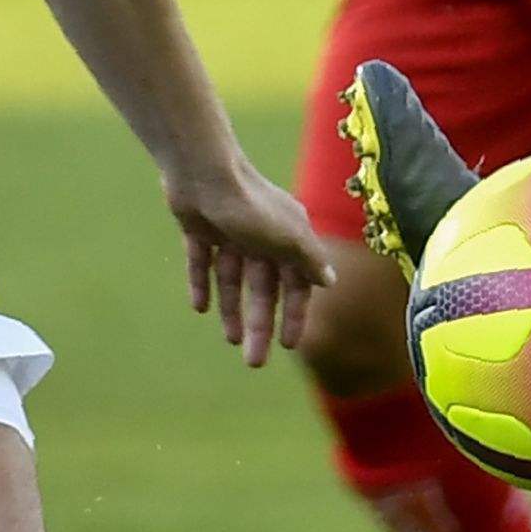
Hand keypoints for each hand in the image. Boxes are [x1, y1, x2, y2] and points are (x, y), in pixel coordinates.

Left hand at [168, 157, 332, 365]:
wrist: (202, 171)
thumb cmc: (251, 205)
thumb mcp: (289, 238)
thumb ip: (310, 261)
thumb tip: (329, 281)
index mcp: (289, 236)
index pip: (296, 283)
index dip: (294, 314)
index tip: (290, 345)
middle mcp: (262, 236)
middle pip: (263, 289)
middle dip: (260, 324)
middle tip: (254, 360)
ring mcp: (230, 232)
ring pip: (233, 280)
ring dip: (232, 310)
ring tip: (230, 340)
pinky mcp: (201, 229)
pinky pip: (202, 263)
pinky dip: (202, 284)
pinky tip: (200, 308)